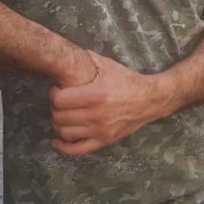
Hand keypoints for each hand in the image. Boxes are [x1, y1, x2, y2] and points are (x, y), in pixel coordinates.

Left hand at [49, 51, 166, 156]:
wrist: (150, 100)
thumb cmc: (128, 81)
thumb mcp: (109, 65)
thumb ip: (88, 59)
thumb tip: (69, 54)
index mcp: (96, 95)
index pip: (59, 100)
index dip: (54, 94)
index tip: (57, 90)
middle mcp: (97, 115)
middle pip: (60, 116)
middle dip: (55, 108)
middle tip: (59, 102)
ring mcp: (100, 130)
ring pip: (65, 132)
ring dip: (58, 124)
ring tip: (61, 116)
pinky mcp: (105, 140)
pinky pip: (78, 150)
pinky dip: (64, 147)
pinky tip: (57, 141)